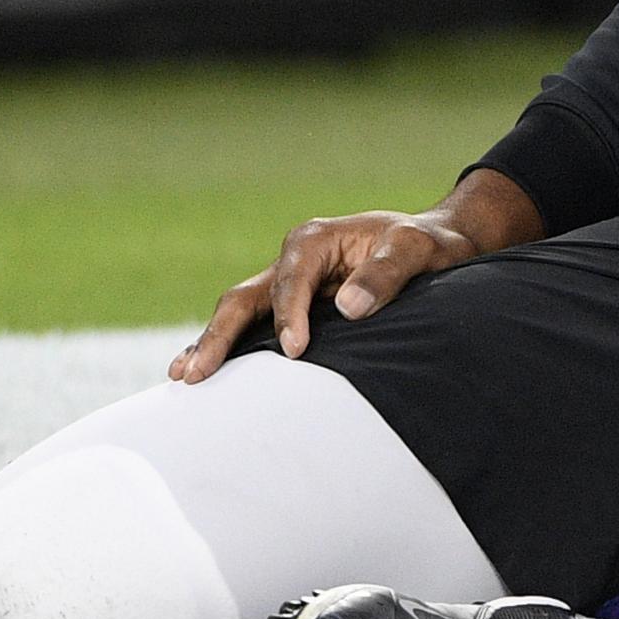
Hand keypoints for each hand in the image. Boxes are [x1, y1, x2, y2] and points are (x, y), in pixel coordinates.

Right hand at [170, 168, 541, 382]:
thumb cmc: (428, 246)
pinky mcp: (291, 308)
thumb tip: (347, 307)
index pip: (292, 280)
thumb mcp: (418, 250)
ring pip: (240, 314)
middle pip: (246, 298)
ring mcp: (287, 285)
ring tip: (183, 378)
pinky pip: (252, 329)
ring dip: (212, 344)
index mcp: (316, 240)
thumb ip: (387, 273)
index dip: (289, 315)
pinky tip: (200, 373)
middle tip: (197, 373)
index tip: (296, 350)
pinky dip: (228, 350)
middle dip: (220, 334)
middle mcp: (293, 260)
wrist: (435, 246)